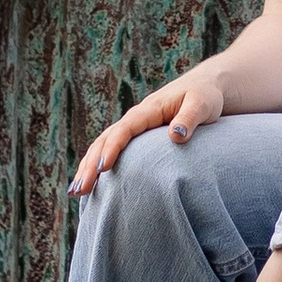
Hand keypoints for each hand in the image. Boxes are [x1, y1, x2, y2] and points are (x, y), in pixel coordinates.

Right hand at [75, 63, 227, 195]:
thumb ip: (189, 118)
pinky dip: (97, 166)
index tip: (103, 168)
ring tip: (76, 192)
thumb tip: (176, 136)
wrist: (203, 88)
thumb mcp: (202, 104)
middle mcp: (135, 118)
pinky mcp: (135, 138)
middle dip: (90, 165)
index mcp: (148, 110)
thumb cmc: (204, 96)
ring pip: (102, 146)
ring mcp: (133, 128)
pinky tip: (91, 186)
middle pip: (105, 140)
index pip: (125, 130)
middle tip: (80, 189)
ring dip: (87, 167)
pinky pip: (110, 151)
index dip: (112, 148)